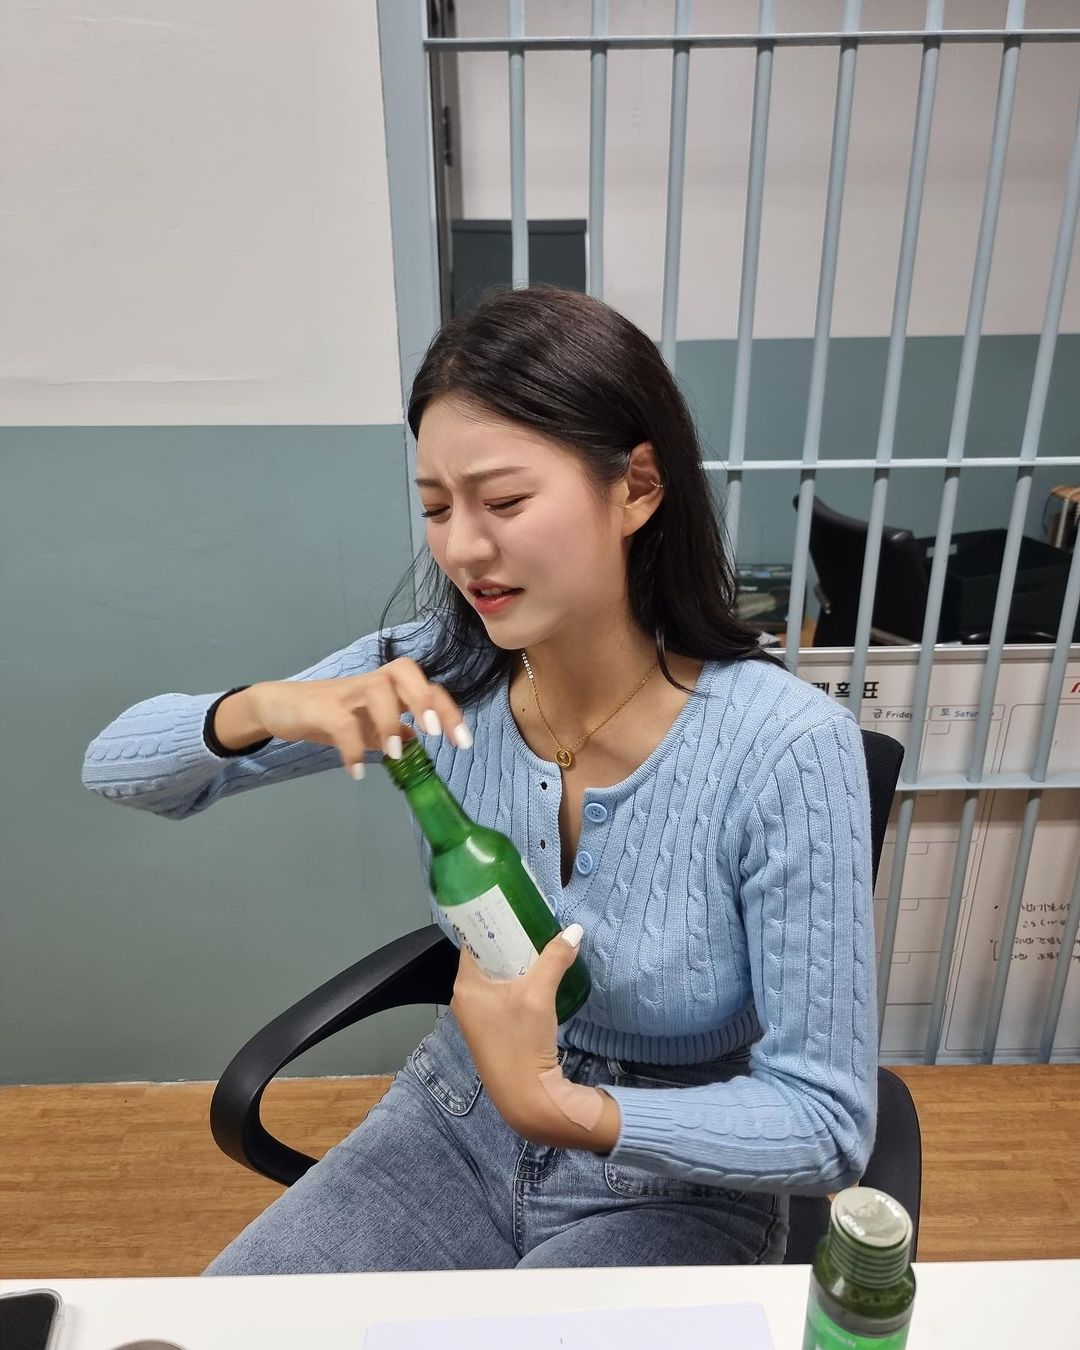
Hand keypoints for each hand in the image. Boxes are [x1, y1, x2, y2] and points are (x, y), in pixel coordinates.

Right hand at [219, 658, 470, 776]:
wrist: (278, 706)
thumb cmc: (327, 713)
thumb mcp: (365, 725)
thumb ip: (390, 730)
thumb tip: (417, 742)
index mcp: (388, 689)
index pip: (427, 688)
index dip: (449, 711)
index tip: (462, 743)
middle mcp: (371, 684)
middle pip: (405, 671)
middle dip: (424, 700)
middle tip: (434, 733)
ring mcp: (346, 693)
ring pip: (377, 688)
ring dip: (390, 721)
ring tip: (393, 755)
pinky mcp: (320, 707)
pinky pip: (341, 722)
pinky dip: (351, 749)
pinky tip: (355, 771)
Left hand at [450, 925, 620, 1152]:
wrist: (526, 1099)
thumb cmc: (522, 1042)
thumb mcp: (539, 994)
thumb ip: (555, 958)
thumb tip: (575, 930)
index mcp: (465, 985)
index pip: (472, 940)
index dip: (491, 922)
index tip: (513, 907)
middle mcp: (464, 999)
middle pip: (485, 958)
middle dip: (510, 942)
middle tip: (533, 923)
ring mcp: (476, 1018)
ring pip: (495, 978)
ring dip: (516, 964)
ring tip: (539, 945)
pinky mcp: (491, 1031)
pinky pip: (501, 995)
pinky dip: (517, 983)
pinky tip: (537, 978)